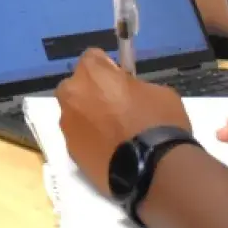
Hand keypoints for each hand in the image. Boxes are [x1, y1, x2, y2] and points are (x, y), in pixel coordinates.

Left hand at [56, 49, 189, 190]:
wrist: (153, 169)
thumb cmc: (158, 122)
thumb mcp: (157, 91)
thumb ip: (133, 85)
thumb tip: (127, 92)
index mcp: (92, 74)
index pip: (92, 57)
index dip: (107, 68)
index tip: (120, 80)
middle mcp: (72, 95)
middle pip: (76, 86)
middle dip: (90, 92)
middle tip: (114, 106)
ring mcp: (68, 125)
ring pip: (75, 113)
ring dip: (88, 117)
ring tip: (112, 134)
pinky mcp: (70, 152)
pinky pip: (78, 138)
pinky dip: (89, 140)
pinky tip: (109, 150)